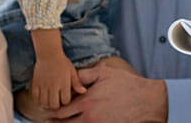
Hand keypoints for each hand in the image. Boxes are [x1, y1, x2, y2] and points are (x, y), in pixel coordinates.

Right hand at [32, 50, 85, 109]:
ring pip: (44, 103)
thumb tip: (83, 92)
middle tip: (57, 102)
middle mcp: (53, 85)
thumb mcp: (72, 72)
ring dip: (47, 105)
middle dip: (56, 106)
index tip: (65, 98)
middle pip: (54, 105)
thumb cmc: (62, 63)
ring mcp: (43, 85)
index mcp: (64, 83)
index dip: (66, 102)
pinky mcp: (35, 83)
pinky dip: (38, 100)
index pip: (65, 101)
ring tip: (49, 101)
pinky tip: (42, 98)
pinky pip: (35, 97)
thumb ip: (77, 83)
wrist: (48, 53)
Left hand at [45, 62, 166, 122]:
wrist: (147, 101)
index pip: (61, 110)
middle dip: (53, 122)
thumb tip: (71, 75)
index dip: (51, 111)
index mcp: (87, 102)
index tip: (44, 110)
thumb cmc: (126, 84)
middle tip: (45, 119)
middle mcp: (89, 117)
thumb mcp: (104, 73)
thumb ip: (85, 75)